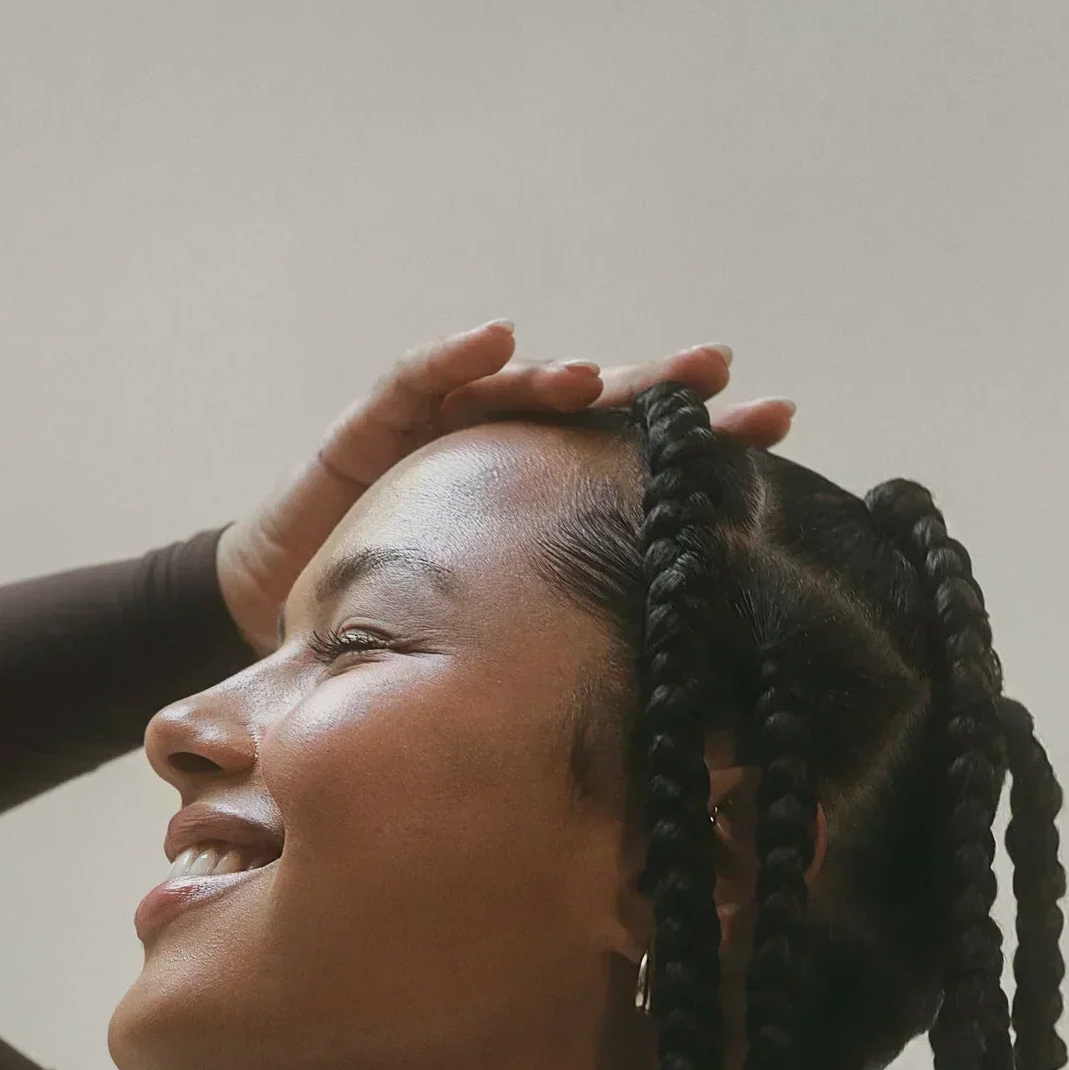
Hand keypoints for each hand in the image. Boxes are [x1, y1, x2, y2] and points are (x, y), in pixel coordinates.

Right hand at [214, 320, 795, 653]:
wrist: (287, 627)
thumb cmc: (401, 641)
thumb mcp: (501, 655)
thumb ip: (575, 654)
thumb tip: (688, 729)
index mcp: (549, 512)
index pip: (639, 470)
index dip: (706, 448)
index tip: (780, 432)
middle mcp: (508, 462)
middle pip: (594, 415)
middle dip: (656, 391)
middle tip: (718, 371)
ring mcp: (446, 435)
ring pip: (516, 390)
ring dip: (562, 376)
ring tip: (602, 377)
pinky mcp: (376, 429)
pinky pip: (415, 383)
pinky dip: (457, 359)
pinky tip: (499, 340)